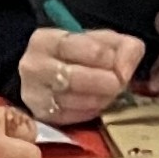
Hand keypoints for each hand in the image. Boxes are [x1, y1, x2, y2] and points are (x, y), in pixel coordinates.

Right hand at [19, 24, 146, 126]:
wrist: (46, 77)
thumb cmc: (78, 56)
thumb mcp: (102, 41)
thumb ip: (124, 47)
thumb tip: (125, 71)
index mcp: (46, 40)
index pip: (78, 46)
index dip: (104, 56)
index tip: (117, 63)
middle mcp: (34, 67)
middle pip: (73, 77)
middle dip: (104, 82)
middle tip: (118, 84)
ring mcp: (34, 94)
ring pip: (72, 100)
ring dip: (99, 98)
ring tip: (109, 94)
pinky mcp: (41, 116)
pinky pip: (71, 116)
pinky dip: (90, 111)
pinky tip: (97, 104)